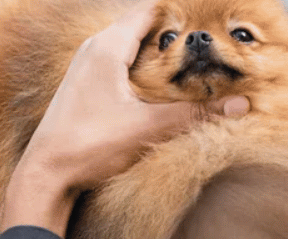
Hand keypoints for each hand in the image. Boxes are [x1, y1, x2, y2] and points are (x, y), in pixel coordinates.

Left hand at [0, 0, 249, 237]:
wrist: (48, 174)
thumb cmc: (91, 145)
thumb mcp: (149, 127)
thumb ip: (195, 114)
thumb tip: (239, 106)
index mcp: (107, 47)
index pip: (150, 12)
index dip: (180, 16)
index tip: (208, 27)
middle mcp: (94, 51)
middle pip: (142, 31)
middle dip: (174, 40)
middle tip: (206, 52)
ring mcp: (87, 71)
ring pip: (131, 52)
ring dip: (159, 60)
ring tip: (189, 72)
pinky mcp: (86, 90)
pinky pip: (120, 71)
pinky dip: (143, 76)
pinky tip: (158, 94)